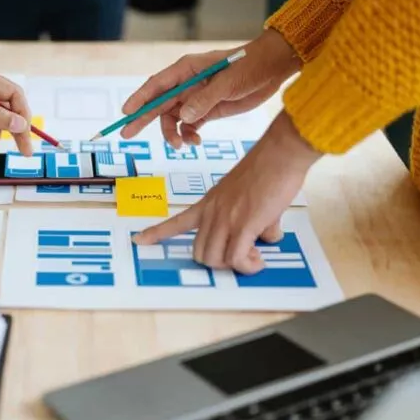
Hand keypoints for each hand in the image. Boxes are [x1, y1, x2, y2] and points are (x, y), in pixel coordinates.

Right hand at [121, 29, 301, 146]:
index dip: (140, 98)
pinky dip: (189, 136)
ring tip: (180, 145)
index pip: (157, 85)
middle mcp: (187, 85)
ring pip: (173, 119)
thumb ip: (205, 99)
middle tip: (127, 134)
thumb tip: (183, 117)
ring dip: (173, 133)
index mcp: (187, 70)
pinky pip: (190, 126)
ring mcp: (196, 98)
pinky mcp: (207, 110)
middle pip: (159, 104)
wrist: (272, 69)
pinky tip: (195, 142)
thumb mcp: (228, 82)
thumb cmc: (250, 66)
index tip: (126, 112)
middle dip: (143, 119)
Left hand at [133, 112, 321, 273]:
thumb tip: (265, 235)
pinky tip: (259, 260)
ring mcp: (226, 219)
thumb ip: (252, 218)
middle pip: (200, 253)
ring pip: (215, 260)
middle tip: (243, 255)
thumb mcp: (248, 195)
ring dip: (236, 265)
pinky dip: (248, 266)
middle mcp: (212, 212)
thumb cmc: (268, 169)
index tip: (138, 239)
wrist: (280, 153)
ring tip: (254, 257)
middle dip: (220, 262)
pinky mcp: (245, 225)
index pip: (176, 221)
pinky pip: (237, 259)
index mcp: (209, 203)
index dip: (156, 233)